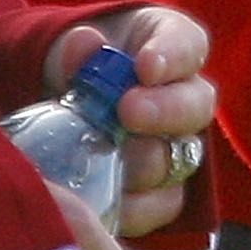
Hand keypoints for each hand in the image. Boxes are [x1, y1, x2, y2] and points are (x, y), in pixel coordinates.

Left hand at [45, 7, 216, 237]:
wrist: (53, 107)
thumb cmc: (69, 66)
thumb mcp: (65, 49)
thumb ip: (72, 47)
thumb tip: (85, 45)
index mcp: (167, 47)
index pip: (187, 44)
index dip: (172, 56)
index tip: (145, 65)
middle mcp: (183, 96)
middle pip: (197, 104)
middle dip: (164, 110)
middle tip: (127, 111)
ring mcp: (176, 145)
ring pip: (183, 158)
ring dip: (148, 161)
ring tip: (112, 157)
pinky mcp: (161, 190)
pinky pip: (163, 204)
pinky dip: (138, 205)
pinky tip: (110, 197)